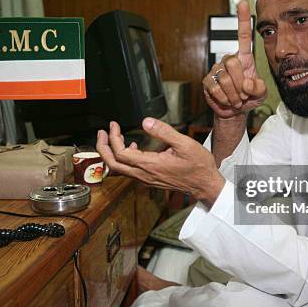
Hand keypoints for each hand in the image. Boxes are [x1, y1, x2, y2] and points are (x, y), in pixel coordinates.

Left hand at [96, 119, 224, 207]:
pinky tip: (133, 148)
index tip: (114, 125)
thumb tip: (146, 121)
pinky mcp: (150, 180)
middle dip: (103, 148)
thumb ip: (164, 132)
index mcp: (150, 165)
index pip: (121, 154)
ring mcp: (146, 179)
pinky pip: (130, 172)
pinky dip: (124, 159)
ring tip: (112, 137)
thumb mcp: (184, 144)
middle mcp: (144, 175)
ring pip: (120, 170)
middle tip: (102, 132)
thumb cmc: (198, 165)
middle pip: (113, 165)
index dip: (113, 138)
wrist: (205, 185)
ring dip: (112, 154)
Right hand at [202, 0, 266, 118]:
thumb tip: (247, 84)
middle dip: (241, 83)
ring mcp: (217, 70)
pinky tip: (227, 100)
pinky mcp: (207, 81)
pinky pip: (216, 88)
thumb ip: (259, 87)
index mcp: (244, 58)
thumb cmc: (249, 98)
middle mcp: (229, 60)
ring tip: (236, 98)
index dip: (242, 19)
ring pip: (225, 78)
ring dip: (234, 94)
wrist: (235, 111)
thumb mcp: (261, 93)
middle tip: (243, 93)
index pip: (243, 35)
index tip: (242, 2)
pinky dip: (225, 98)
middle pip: (233, 63)